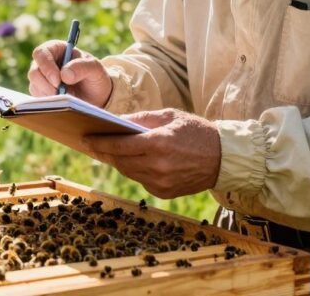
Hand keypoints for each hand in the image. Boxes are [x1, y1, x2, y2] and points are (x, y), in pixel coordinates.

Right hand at [27, 40, 111, 107]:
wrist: (95, 95)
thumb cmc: (94, 76)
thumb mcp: (95, 68)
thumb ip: (82, 67)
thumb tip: (64, 75)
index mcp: (56, 49)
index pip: (41, 53)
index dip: (46, 66)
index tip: (57, 80)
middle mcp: (45, 62)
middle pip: (34, 72)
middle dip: (47, 85)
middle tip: (62, 94)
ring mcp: (41, 78)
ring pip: (35, 86)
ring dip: (49, 94)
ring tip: (66, 97)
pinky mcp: (41, 92)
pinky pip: (38, 98)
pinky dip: (49, 101)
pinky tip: (62, 101)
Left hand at [83, 109, 221, 198]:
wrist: (224, 158)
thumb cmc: (196, 131)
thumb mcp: (169, 116)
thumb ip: (141, 119)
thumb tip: (115, 121)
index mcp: (159, 144)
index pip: (119, 146)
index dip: (100, 143)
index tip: (86, 139)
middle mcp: (158, 166)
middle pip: (120, 161)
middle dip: (105, 152)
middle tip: (92, 144)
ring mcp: (161, 182)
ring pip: (129, 172)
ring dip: (118, 162)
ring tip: (108, 151)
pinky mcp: (165, 193)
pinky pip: (141, 180)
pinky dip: (135, 170)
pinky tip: (132, 161)